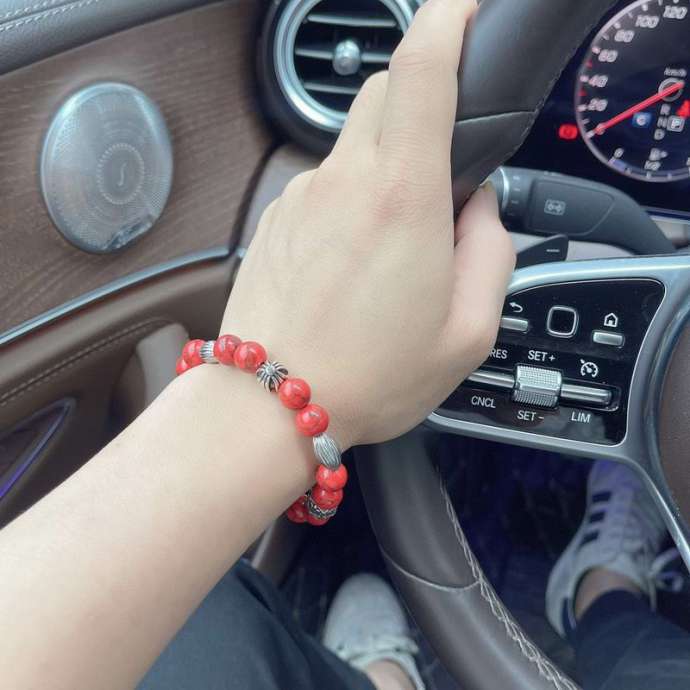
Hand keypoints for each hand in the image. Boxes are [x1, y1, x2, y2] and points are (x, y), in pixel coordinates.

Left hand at [222, 0, 513, 448]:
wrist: (270, 404)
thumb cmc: (368, 376)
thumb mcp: (468, 332)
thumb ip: (492, 253)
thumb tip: (481, 210)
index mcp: (404, 197)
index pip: (423, 69)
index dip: (448, 22)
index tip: (464, 11)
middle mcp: (345, 181)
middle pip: (384, 91)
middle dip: (420, 103)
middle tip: (441, 171)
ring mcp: (302, 196)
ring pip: (353, 142)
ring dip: (385, 167)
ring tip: (393, 247)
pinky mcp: (276, 218)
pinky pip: (324, 185)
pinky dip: (349, 201)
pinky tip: (352, 263)